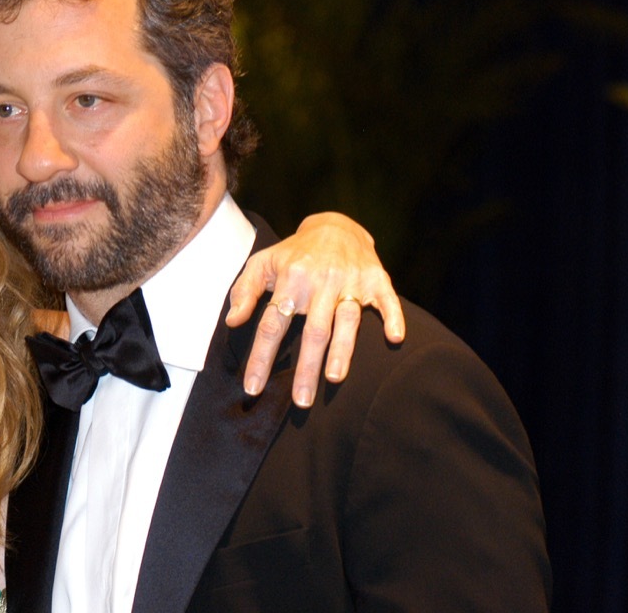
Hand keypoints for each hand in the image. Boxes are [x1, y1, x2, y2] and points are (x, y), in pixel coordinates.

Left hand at [226, 212, 404, 407]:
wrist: (335, 226)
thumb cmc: (294, 254)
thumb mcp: (262, 264)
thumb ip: (244, 292)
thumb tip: (232, 321)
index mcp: (291, 279)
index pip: (272, 324)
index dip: (262, 356)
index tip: (253, 387)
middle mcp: (321, 281)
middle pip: (313, 330)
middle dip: (306, 367)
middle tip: (300, 401)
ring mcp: (351, 281)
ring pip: (347, 320)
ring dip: (343, 350)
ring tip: (334, 378)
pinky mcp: (377, 279)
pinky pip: (387, 300)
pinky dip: (392, 318)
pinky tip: (394, 338)